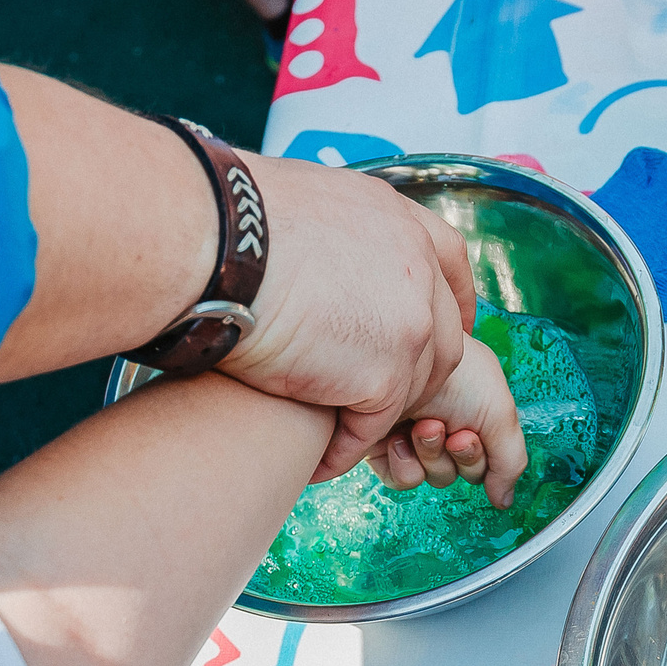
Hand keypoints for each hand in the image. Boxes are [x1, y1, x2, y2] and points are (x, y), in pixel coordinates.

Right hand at [218, 154, 488, 482]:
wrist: (216, 248)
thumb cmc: (225, 222)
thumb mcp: (300, 202)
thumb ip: (330, 233)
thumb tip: (309, 253)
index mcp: (396, 219)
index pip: (448, 262)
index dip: (450, 300)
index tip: (442, 326)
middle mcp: (417, 267)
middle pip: (443, 333)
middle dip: (419, 371)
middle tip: (382, 400)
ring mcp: (410, 324)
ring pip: (414, 387)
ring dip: (376, 414)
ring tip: (336, 436)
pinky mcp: (385, 375)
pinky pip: (373, 426)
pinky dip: (344, 450)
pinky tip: (317, 462)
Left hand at [366, 337, 528, 506]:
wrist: (406, 359)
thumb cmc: (456, 373)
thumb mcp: (499, 412)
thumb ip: (510, 461)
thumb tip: (504, 502)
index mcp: (478, 418)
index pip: (489, 465)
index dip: (479, 457)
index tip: (468, 433)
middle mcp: (449, 429)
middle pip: (461, 475)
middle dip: (456, 456)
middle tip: (447, 429)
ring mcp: (416, 440)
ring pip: (433, 479)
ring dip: (430, 455)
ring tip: (421, 424)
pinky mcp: (385, 449)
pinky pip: (403, 480)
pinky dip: (404, 463)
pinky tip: (398, 437)